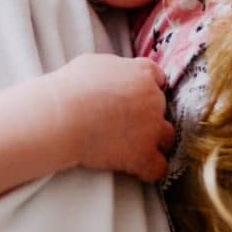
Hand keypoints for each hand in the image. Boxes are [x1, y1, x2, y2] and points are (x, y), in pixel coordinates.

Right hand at [49, 54, 174, 181]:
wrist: (63, 116)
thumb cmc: (72, 87)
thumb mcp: (96, 63)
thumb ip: (117, 68)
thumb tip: (118, 74)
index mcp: (141, 74)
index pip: (158, 78)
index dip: (147, 88)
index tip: (134, 97)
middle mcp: (153, 99)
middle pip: (162, 108)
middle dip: (147, 115)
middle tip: (124, 122)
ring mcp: (152, 128)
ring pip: (167, 137)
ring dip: (154, 141)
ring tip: (131, 146)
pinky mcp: (144, 155)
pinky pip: (159, 167)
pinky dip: (148, 168)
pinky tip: (135, 167)